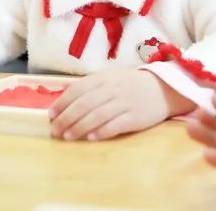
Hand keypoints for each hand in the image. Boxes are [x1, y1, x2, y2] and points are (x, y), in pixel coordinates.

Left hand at [49, 68, 194, 141]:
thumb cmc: (132, 85)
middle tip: (54, 131)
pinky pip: (115, 125)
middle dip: (66, 118)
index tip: (51, 115)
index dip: (62, 103)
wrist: (164, 89)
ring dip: (79, 127)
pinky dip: (101, 131)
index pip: (78, 89)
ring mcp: (125, 102)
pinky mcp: (136, 117)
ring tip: (67, 137)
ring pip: (97, 115)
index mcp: (105, 77)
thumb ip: (91, 87)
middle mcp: (113, 88)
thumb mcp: (112, 78)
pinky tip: (90, 138)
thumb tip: (65, 102)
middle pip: (84, 104)